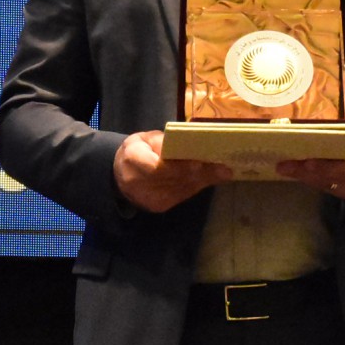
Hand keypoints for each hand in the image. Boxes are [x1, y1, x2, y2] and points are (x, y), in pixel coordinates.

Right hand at [114, 130, 230, 212]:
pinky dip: (197, 186)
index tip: (199, 163)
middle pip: (174, 180)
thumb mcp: (145, 138)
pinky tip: (211, 179)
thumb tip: (184, 144)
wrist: (121, 173)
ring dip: (203, 181)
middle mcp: (138, 183)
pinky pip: (182, 196)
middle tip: (222, 168)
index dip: (180, 167)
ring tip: (222, 172)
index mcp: (132, 159)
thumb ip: (161, 141)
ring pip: (182, 190)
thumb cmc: (137, 150)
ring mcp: (149, 198)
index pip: (158, 167)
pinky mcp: (158, 206)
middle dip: (200, 174)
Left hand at [277, 117, 344, 199]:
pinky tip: (297, 172)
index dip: (327, 166)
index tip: (308, 163)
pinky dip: (311, 180)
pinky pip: (326, 187)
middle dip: (308, 172)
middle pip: (332, 178)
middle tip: (285, 166)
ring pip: (327, 184)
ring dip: (305, 177)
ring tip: (285, 169)